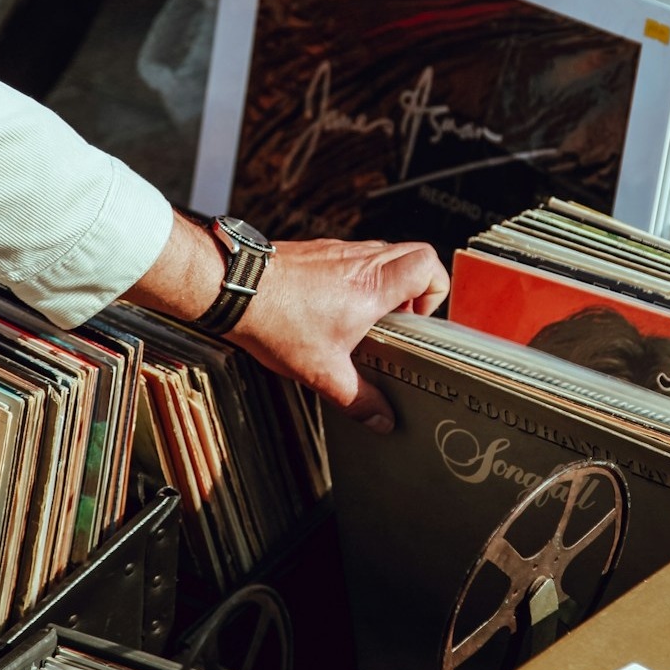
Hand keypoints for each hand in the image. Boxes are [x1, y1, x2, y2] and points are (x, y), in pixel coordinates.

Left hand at [226, 238, 448, 432]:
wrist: (234, 289)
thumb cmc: (276, 322)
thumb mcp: (323, 372)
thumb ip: (359, 399)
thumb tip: (382, 418)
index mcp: (373, 286)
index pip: (428, 264)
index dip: (435, 291)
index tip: (417, 320)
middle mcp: (361, 260)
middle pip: (413, 253)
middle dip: (416, 287)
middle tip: (399, 319)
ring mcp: (339, 250)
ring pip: (383, 253)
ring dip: (386, 282)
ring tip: (366, 317)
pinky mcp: (317, 250)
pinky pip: (353, 256)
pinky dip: (357, 277)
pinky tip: (334, 308)